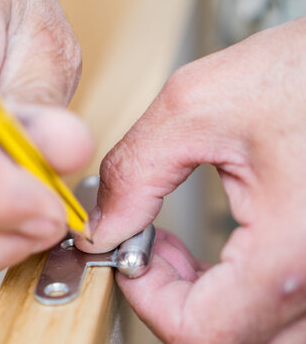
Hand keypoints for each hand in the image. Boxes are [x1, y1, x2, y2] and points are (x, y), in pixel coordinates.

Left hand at [76, 18, 305, 341]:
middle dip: (171, 300)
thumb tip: (103, 225)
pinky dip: (237, 293)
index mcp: (293, 249)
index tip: (126, 257)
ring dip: (205, 302)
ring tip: (179, 249)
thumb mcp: (197, 107)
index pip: (202, 331)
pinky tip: (219, 251)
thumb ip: (135, 172)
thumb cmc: (305, 71)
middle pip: (229, 339)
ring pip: (258, 333)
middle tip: (149, 249)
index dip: (146, 300)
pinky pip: (281, 308)